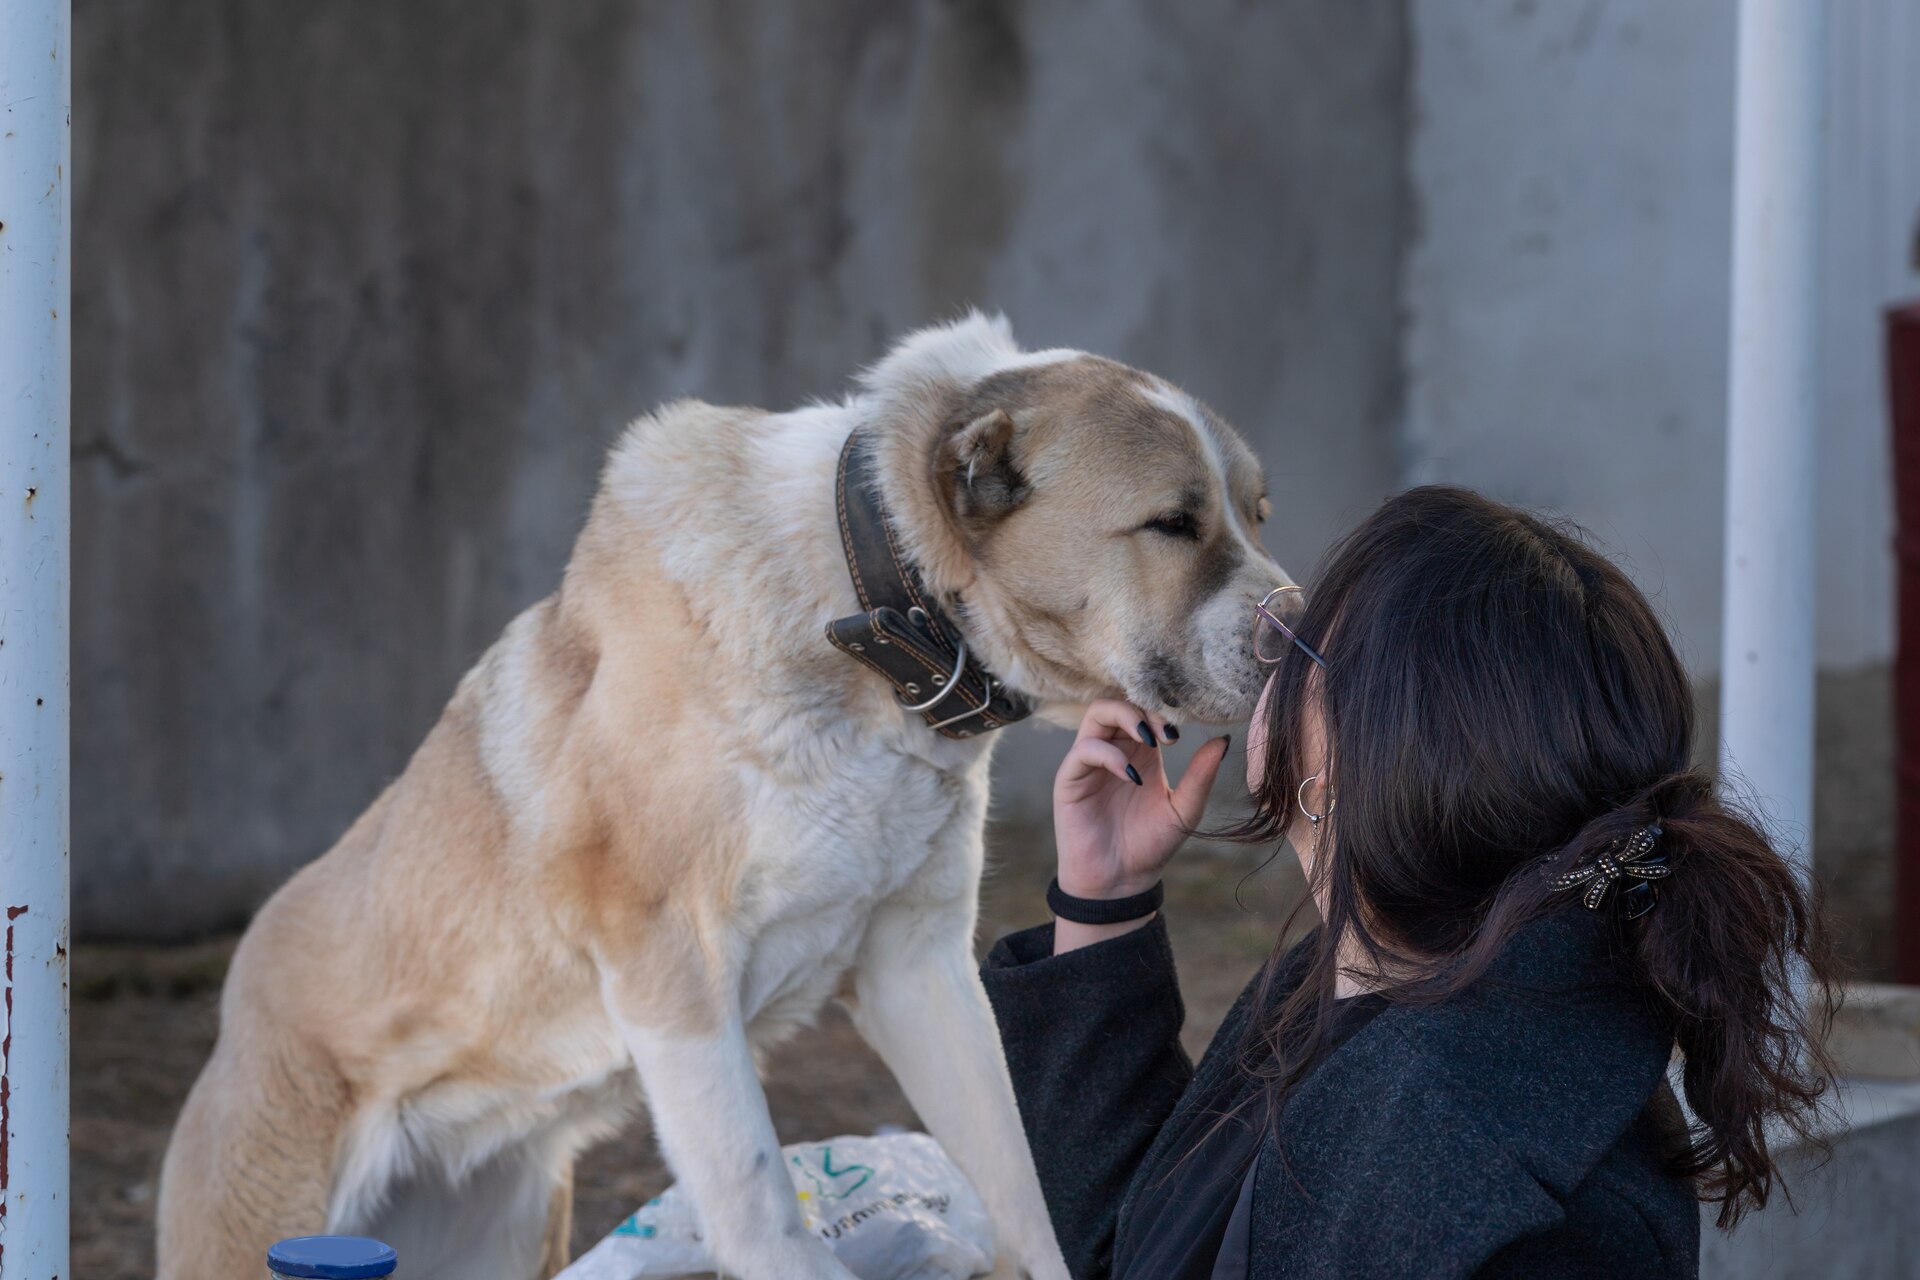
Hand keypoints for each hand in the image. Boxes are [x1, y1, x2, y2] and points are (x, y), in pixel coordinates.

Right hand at [1051, 700, 1231, 950]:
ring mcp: (1090, 762)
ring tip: (1148, 739)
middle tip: (1166, 733)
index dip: (1162, 711)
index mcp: (1141, 752)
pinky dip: (1110, 756)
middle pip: (1120, 701)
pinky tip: (1132, 777)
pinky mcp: (1070, 779)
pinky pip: (1084, 750)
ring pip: (1096, 713)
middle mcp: (1114, 750)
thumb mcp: (1184, 810)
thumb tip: (1223, 739)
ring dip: (1124, 717)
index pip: (1146, 710)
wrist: (1121, 881)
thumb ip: (1201, 776)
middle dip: (1144, 708)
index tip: (1179, 733)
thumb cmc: (1150, 845)